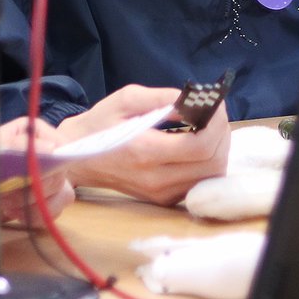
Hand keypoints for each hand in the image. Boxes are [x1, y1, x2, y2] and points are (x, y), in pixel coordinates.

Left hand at [0, 117, 73, 226]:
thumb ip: (11, 145)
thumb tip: (50, 149)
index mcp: (29, 131)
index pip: (59, 142)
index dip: (50, 161)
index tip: (29, 176)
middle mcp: (42, 151)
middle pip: (62, 170)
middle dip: (35, 187)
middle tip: (8, 192)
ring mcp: (46, 176)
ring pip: (63, 192)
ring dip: (36, 204)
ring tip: (8, 204)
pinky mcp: (43, 201)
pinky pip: (54, 212)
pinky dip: (35, 217)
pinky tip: (14, 213)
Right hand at [58, 85, 230, 206]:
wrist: (77, 158)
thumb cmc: (101, 123)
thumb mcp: (127, 99)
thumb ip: (163, 98)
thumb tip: (195, 100)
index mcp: (145, 151)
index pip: (199, 146)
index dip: (216, 123)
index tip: (215, 103)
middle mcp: (156, 179)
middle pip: (212, 164)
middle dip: (222, 134)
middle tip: (215, 112)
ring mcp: (161, 194)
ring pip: (210, 177)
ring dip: (218, 149)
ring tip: (209, 126)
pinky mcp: (163, 200)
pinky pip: (199, 184)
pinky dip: (208, 163)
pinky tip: (199, 144)